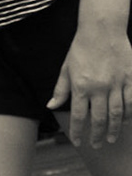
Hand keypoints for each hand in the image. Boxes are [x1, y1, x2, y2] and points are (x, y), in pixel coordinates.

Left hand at [49, 22, 131, 148]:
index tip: (78, 142)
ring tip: (111, 139)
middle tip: (97, 145)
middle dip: (97, 134)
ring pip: (117, 112)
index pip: (78, 115)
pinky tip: (125, 121)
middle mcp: (99, 87)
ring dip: (114, 128)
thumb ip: (61, 90)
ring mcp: (117, 83)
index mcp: (81, 86)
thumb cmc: (81, 49)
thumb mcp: (65, 69)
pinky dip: (129, 113)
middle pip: (99, 118)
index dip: (78, 131)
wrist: (102, 30)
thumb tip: (51, 106)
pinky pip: (131, 100)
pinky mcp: (130, 78)